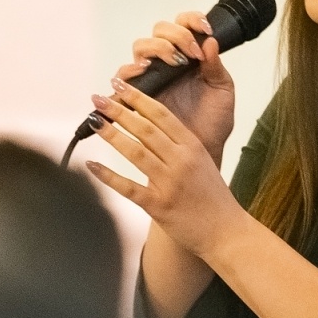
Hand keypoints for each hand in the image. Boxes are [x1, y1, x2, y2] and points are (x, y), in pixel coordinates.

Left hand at [84, 78, 249, 259]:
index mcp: (193, 147)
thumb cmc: (213, 197)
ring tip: (94, 122)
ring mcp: (169, 183)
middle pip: (146, 129)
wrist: (226, 231)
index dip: (138, 98)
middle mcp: (181, 161)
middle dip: (119, 110)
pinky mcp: (158, 205)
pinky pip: (128, 187)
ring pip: (135, 152)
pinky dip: (108, 175)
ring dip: (112, 135)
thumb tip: (151, 125)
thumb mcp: (202, 161)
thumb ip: (179, 144)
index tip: (121, 86)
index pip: (162, 115)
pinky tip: (92, 165)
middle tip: (98, 99)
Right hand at [116, 12, 234, 163]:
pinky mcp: (137, 95)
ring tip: (171, 61)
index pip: (184, 24)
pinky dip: (129, 72)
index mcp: (190, 56)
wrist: (204, 151)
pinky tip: (142, 72)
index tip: (205, 29)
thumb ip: (216, 66)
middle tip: (190, 54)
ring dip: (155, 49)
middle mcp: (167, 63)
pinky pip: (124, 79)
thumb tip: (211, 40)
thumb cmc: (213, 122)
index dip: (191, 20)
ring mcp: (151, 78)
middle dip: (174, 36)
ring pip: (140, 49)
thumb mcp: (222, 91)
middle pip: (158, 32)